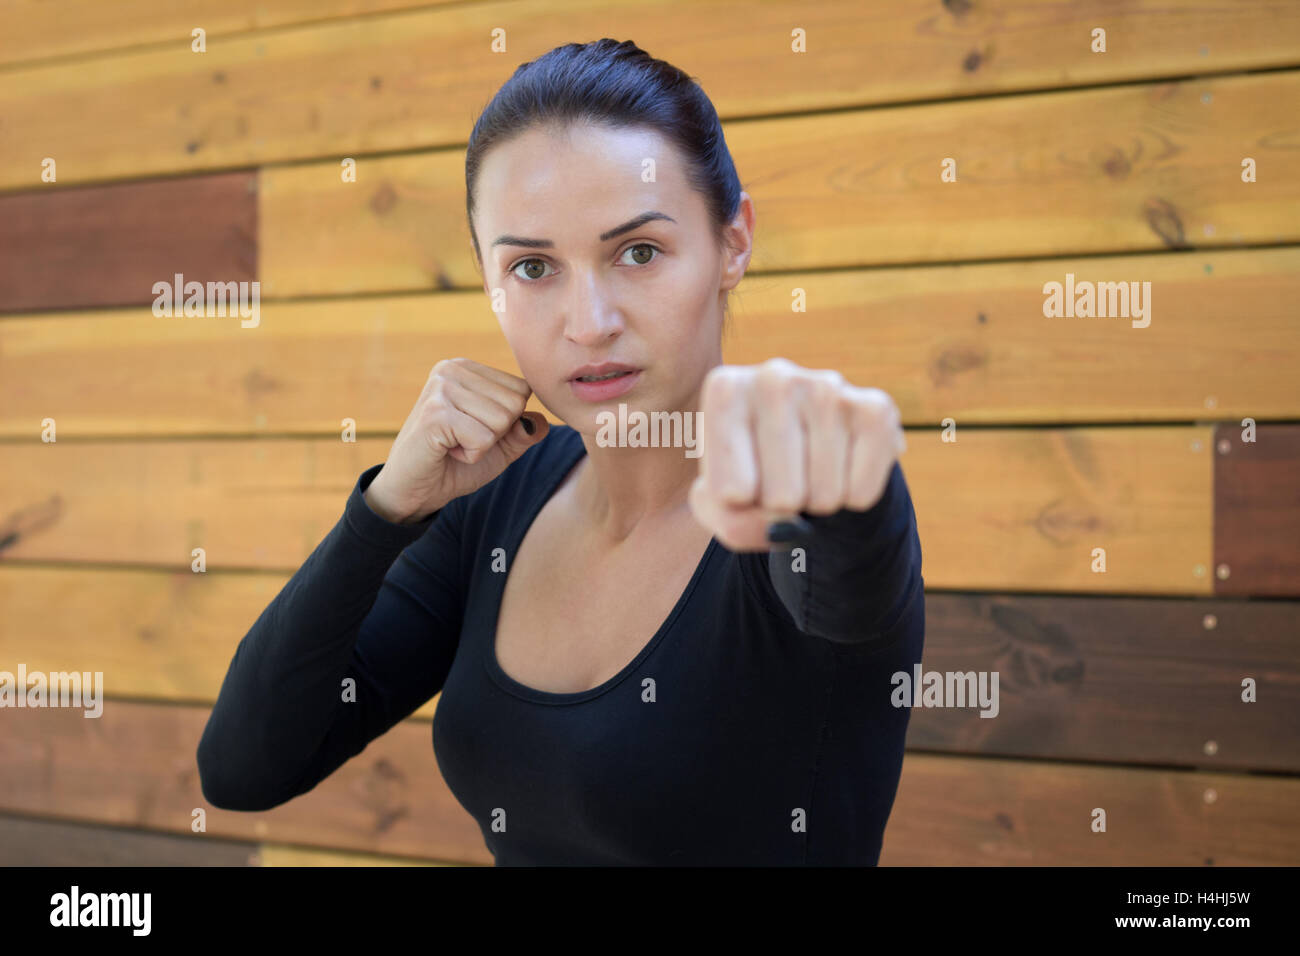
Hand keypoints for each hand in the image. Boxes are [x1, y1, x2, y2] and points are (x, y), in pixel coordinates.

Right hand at [366, 358, 548, 521]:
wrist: (415, 490)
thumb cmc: (454, 463)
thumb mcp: (499, 446)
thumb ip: (524, 430)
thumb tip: (543, 421)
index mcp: (467, 369)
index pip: (521, 390)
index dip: (505, 422)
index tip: (472, 429)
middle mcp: (452, 370)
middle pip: (514, 405)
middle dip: (495, 434)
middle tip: (461, 439)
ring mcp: (441, 388)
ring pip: (501, 422)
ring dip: (481, 446)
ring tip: (453, 444)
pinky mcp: (435, 413)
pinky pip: (484, 439)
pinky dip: (471, 455)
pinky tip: (446, 451)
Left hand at [688, 358, 905, 550]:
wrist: (806, 444)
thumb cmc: (751, 470)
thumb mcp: (720, 499)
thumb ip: (733, 522)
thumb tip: (787, 526)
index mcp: (725, 391)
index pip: (731, 493)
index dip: (741, 506)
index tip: (744, 478)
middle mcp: (774, 378)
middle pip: (781, 497)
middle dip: (783, 507)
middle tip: (784, 478)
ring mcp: (828, 387)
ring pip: (824, 497)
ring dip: (818, 502)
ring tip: (810, 470)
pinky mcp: (875, 408)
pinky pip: (862, 493)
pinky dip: (853, 498)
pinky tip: (842, 467)